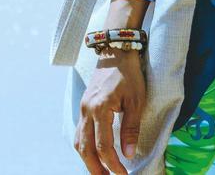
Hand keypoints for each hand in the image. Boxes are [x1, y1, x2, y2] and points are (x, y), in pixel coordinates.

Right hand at [75, 50, 148, 174]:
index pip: (103, 146)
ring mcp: (83, 108)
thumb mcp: (136, 101)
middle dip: (95, 168)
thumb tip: (128, 154)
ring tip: (100, 171)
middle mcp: (87, 110)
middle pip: (85, 148)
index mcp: (100, 109)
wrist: (116, 52)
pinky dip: (85, 147)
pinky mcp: (84, 107)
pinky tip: (94, 154)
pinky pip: (80, 132)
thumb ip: (131, 129)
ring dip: (87, 159)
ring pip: (79, 141)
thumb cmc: (129, 75)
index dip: (113, 164)